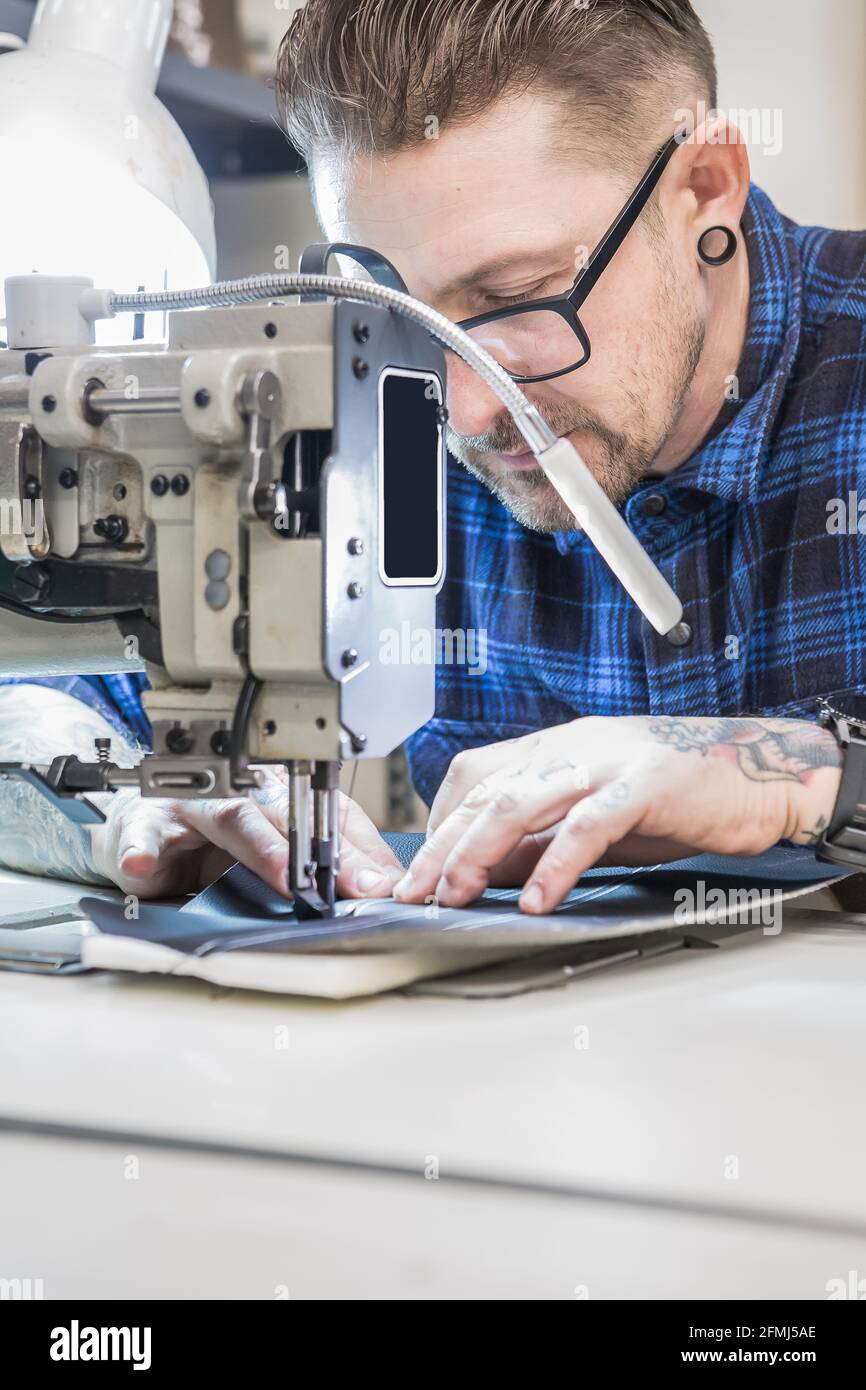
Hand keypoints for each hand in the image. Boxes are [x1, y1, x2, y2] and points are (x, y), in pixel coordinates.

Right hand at [89, 770, 404, 901]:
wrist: (140, 832)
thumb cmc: (209, 841)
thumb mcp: (273, 855)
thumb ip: (325, 867)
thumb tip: (382, 888)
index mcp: (276, 796)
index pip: (323, 815)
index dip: (354, 850)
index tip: (380, 884)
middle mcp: (238, 792)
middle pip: (286, 813)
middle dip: (321, 851)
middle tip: (349, 884)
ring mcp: (190, 806)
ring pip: (228, 816)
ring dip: (259, 847)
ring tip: (284, 875)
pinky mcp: (143, 827)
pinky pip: (142, 838)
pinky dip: (141, 851)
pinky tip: (143, 865)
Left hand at [393, 716, 842, 913]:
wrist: (764, 774)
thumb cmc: (680, 797)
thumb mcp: (597, 818)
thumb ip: (541, 840)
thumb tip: (484, 872)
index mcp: (556, 749)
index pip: (474, 776)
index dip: (440, 822)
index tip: (418, 870)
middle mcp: (573, 748)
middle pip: (486, 792)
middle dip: (442, 846)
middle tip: (415, 893)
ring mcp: (608, 763)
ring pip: (522, 801)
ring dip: (479, 851)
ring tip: (457, 895)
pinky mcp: (647, 786)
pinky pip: (589, 825)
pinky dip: (555, 864)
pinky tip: (536, 900)